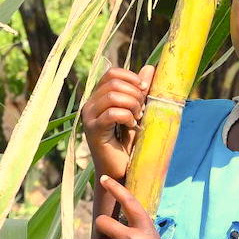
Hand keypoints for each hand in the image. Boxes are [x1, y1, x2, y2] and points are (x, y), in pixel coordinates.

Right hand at [80, 65, 152, 182]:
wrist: (120, 171)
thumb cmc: (128, 143)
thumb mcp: (138, 112)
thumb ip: (141, 91)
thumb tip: (150, 68)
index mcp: (98, 97)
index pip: (112, 73)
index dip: (131, 77)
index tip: (144, 90)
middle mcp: (89, 105)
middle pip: (114, 82)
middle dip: (134, 93)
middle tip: (141, 110)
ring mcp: (89, 117)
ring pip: (113, 96)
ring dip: (132, 105)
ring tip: (136, 119)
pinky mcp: (93, 131)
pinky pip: (113, 114)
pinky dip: (127, 117)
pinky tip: (131, 126)